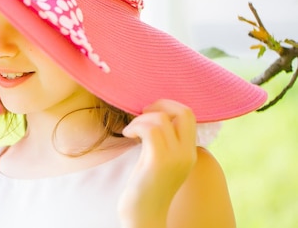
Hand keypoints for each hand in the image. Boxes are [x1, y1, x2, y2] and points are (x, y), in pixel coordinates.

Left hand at [118, 99, 197, 227]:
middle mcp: (187, 154)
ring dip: (140, 119)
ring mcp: (175, 158)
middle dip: (160, 104)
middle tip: (142, 114)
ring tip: (131, 131)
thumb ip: (163, 140)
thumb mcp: (159, 159)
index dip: (168, 105)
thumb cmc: (146, 185)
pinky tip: (127, 135)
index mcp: (190, 152)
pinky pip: (149, 130)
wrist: (144, 214)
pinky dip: (135, 127)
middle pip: (184, 111)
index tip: (149, 112)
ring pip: (161, 119)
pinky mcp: (159, 162)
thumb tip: (151, 113)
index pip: (189, 114)